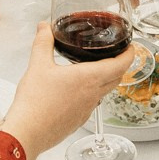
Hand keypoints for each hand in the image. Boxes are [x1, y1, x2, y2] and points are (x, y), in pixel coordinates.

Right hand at [0, 22, 132, 159]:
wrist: (28, 132)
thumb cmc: (35, 102)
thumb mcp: (38, 65)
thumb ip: (43, 42)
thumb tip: (44, 27)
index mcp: (89, 78)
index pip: (121, 65)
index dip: (129, 54)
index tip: (130, 47)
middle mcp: (93, 94)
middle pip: (116, 78)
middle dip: (119, 65)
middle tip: (115, 55)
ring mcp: (87, 109)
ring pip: (104, 91)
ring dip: (106, 80)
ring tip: (95, 69)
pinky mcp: (78, 120)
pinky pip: (92, 104)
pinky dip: (92, 94)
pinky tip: (76, 90)